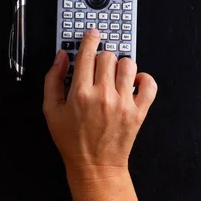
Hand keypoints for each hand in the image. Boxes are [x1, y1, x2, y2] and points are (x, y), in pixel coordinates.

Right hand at [43, 29, 156, 200]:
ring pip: (128, 65)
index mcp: (80, 93)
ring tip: (115, 75)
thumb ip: (53, 80)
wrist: (95, 166)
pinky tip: (133, 83)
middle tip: (97, 67)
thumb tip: (60, 57)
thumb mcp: (50, 110)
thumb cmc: (72, 140)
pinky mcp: (138, 112)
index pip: (87, 54)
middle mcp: (103, 95)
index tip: (92, 34)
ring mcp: (123, 103)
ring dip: (121, 65)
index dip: (90, 39)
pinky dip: (144, 79)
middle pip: (107, 56)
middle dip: (101, 57)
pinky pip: (149, 84)